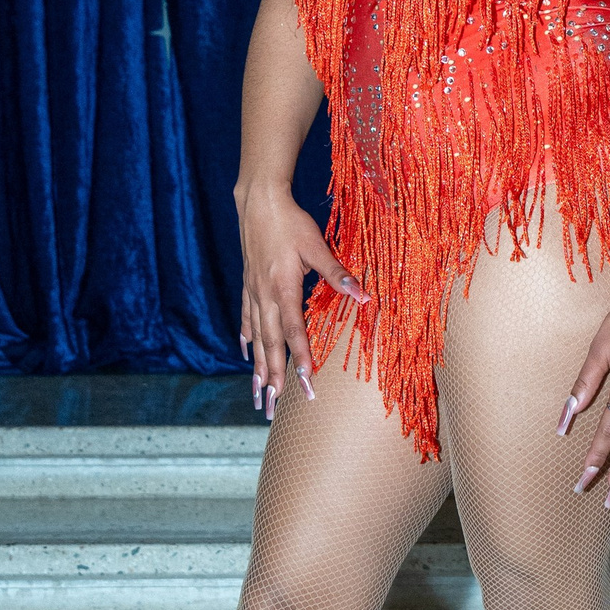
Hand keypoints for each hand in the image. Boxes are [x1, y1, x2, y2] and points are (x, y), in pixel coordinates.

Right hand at [235, 184, 364, 420]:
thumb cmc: (290, 222)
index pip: (293, 331)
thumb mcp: (316, 246)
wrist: (258, 202)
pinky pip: (245, 319)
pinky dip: (246, 339)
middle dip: (273, 377)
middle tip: (274, 407)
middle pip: (270, 343)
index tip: (304, 383)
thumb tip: (364, 294)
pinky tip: (245, 354)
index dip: (299, 358)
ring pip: (255, 338)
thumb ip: (337, 273)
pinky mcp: (247, 286)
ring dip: (257, 368)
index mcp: (283, 288)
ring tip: (258, 395)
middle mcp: (264, 296)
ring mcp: (252, 293)